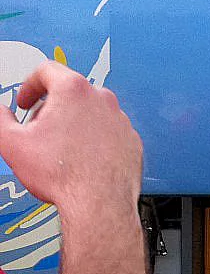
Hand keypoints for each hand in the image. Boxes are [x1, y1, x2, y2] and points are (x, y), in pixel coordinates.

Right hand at [0, 62, 141, 220]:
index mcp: (74, 90)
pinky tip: (83, 157)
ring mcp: (121, 119)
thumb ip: (1, 118)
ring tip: (61, 148)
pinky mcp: (131, 139)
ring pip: (91, 112)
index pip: (47, 70)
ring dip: (74, 123)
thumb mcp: (12, 142)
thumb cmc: (63, 174)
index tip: (25, 101)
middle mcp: (102, 100)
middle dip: (51, 107)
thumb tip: (0, 112)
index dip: (29, 85)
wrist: (99, 203)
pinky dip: (95, 139)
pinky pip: (109, 131)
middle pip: (71, 92)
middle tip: (40, 130)